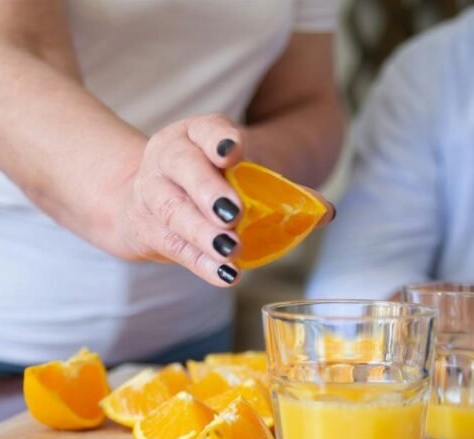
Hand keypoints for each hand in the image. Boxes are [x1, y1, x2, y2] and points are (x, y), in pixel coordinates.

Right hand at [110, 114, 331, 287]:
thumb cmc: (214, 180)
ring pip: (172, 210)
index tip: (232, 152)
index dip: (219, 139)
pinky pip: (173, 245)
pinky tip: (225, 274)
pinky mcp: (147, 227)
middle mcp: (168, 156)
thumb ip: (285, 189)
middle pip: (183, 167)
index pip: (207, 129)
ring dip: (202, 233)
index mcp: (195, 133)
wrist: (162, 195)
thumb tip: (326, 212)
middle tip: (233, 214)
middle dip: (208, 191)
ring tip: (230, 250)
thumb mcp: (246, 172)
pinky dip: (200, 262)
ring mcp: (151, 191)